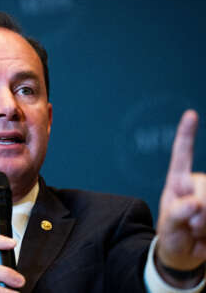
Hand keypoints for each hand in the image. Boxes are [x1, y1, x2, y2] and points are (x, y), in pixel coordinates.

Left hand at [157, 110, 205, 270]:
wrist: (186, 255)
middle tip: (191, 227)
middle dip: (200, 212)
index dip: (186, 134)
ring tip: (198, 232)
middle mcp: (198, 185)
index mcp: (179, 182)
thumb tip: (194, 203)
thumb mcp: (168, 226)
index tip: (190, 114)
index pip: (182, 155)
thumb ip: (177, 214)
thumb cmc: (173, 234)